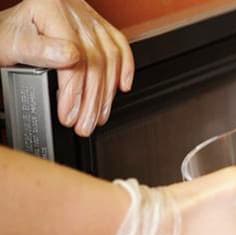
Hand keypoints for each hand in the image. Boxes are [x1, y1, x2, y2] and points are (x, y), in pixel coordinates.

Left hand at [0, 0, 133, 135]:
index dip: (75, 92)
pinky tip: (122, 87)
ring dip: (107, 94)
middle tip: (85, 124)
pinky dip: (126, 68)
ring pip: (110, 59)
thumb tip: (70, 58)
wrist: (6, 29)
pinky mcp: (97, 27)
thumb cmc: (6, 36)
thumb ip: (38, 50)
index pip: (75, 57)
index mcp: (51, 10)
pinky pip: (120, 46)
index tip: (69, 115)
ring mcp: (88, 19)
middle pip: (96, 62)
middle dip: (92, 101)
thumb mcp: (11, 43)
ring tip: (98, 116)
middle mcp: (74, 13)